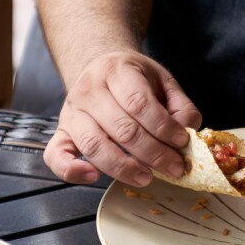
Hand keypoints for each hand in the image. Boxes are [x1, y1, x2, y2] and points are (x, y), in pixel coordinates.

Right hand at [44, 51, 201, 185]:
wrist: (100, 67)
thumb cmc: (133, 79)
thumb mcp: (161, 81)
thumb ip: (180, 105)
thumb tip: (189, 130)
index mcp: (116, 71)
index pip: (139, 103)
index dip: (163, 127)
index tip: (182, 142)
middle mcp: (88, 90)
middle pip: (121, 129)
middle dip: (153, 153)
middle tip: (174, 168)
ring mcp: (71, 112)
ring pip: (94, 146)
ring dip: (124, 167)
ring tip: (147, 177)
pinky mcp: (61, 132)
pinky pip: (56, 156)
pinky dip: (72, 171)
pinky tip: (94, 177)